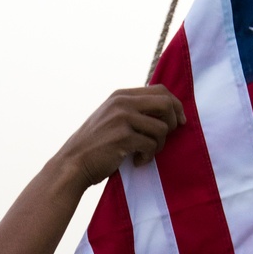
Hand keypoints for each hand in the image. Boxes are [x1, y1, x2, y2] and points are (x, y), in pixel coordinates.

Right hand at [58, 86, 186, 188]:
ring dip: (158, 145)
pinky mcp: (123, 137)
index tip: (179, 121)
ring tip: (145, 153)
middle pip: (166, 104)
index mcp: (121, 95)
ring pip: (162, 128)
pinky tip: (137, 161)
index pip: (160, 90)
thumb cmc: (95, 145)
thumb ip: (133, 110)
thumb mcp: (111, 117)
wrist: (73, 163)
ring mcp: (122, 119)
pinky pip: (151, 145)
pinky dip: (148, 157)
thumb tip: (168, 109)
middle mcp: (122, 103)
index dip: (175, 105)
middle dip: (173, 122)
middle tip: (166, 138)